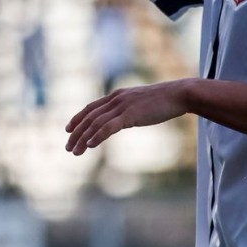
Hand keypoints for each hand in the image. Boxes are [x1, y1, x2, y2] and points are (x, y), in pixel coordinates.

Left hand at [64, 79, 189, 155]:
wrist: (178, 94)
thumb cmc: (164, 100)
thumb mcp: (141, 103)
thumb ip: (129, 109)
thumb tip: (125, 118)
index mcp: (117, 95)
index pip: (91, 107)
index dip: (78, 118)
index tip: (68, 129)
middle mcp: (116, 99)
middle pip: (89, 116)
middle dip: (76, 132)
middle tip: (68, 147)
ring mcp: (122, 106)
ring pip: (96, 123)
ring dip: (83, 138)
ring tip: (75, 152)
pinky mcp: (130, 114)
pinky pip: (109, 127)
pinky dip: (98, 136)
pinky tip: (90, 145)